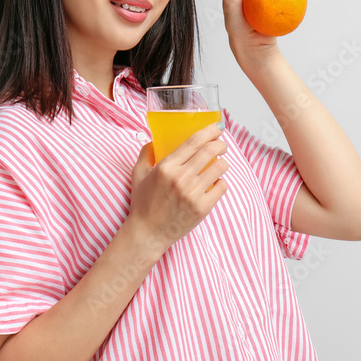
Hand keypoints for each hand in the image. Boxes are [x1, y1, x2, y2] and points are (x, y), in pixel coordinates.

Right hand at [127, 123, 228, 255]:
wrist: (148, 233)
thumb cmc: (143, 203)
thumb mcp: (138, 174)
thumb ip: (145, 154)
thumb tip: (153, 140)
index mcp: (166, 167)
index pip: (194, 142)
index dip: (209, 131)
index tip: (217, 127)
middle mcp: (180, 178)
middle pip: (210, 150)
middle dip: (221, 144)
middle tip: (221, 145)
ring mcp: (193, 194)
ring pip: (220, 167)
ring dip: (222, 163)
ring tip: (218, 164)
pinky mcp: (202, 208)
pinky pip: (222, 187)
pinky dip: (221, 182)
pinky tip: (215, 183)